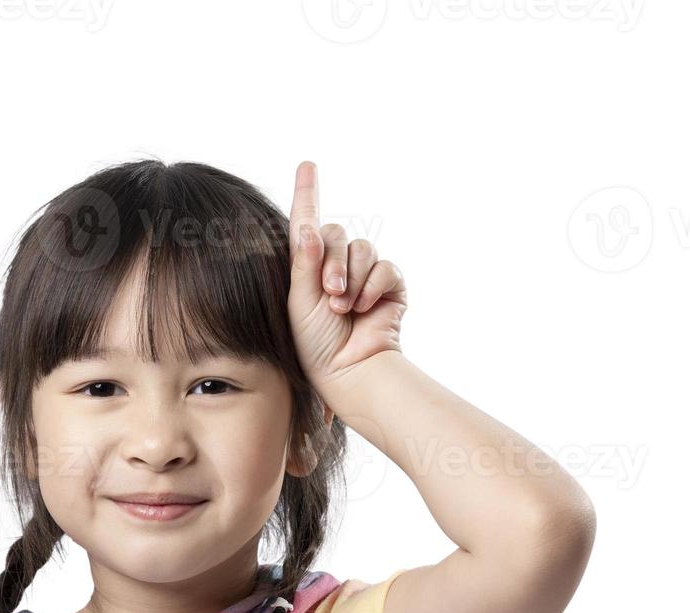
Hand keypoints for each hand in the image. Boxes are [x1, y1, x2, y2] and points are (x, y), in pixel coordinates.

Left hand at [287, 160, 406, 391]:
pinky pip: (385, 267)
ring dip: (352, 277)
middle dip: (332, 261)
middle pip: (336, 233)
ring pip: (362, 248)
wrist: (348, 370)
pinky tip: (364, 308)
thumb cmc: (315, 343)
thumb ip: (305, 261)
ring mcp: (365, 275)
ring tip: (344, 308)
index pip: (307, 222)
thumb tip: (309, 226)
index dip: (307, 193)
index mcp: (308, 267)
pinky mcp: (389, 286)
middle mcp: (336, 266)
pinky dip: (373, 285)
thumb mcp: (299, 300)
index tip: (307, 165)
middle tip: (330, 293)